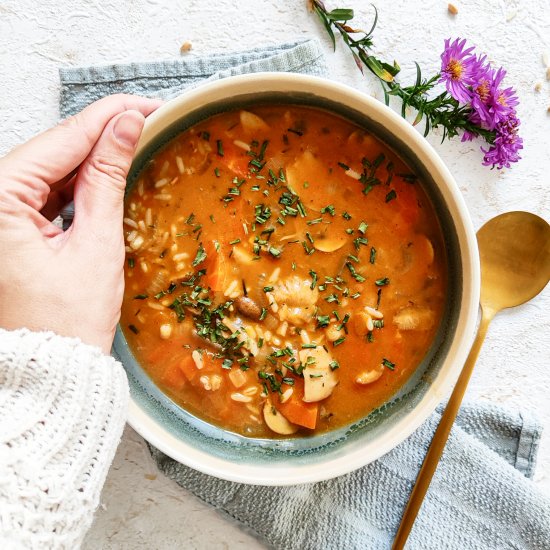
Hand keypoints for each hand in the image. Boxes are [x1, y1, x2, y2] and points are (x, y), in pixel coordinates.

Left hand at [0, 94, 161, 352]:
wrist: (47, 368)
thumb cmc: (65, 322)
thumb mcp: (95, 244)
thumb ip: (108, 178)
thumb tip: (126, 127)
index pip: (61, 140)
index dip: (110, 117)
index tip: (147, 106)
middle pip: (52, 149)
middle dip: (103, 134)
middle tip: (149, 122)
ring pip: (49, 166)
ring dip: (92, 157)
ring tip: (136, 145)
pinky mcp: (6, 224)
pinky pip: (44, 190)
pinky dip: (77, 183)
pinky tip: (107, 175)